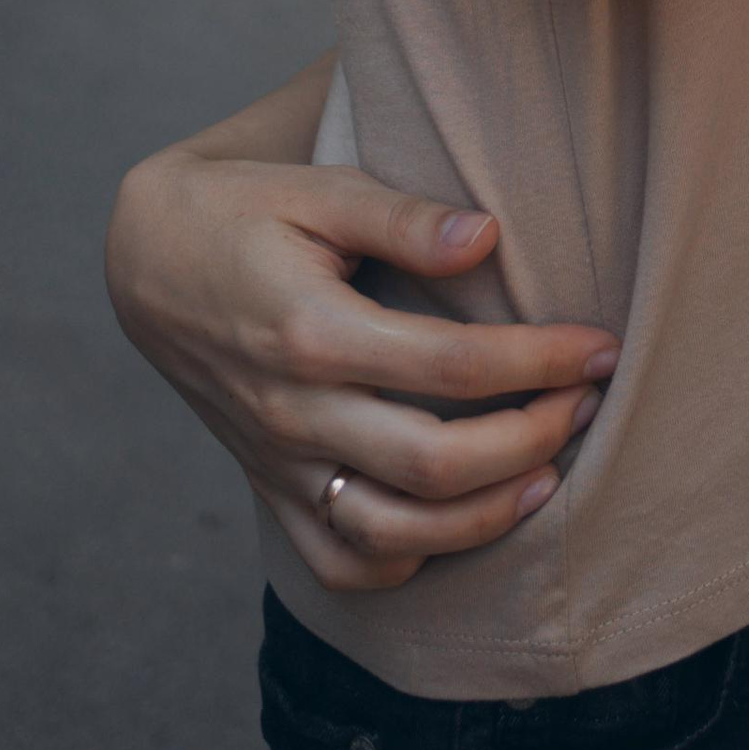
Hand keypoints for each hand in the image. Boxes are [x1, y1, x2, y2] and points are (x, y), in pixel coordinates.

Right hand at [106, 147, 617, 593]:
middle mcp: (294, 413)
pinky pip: (339, 562)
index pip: (453, 366)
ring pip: (393, 534)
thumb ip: (405, 218)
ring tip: (549, 470)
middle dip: (531, 440)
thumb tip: (489, 238)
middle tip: (586, 401)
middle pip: (434, 466)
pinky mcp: (269, 487)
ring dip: (484, 516)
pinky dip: (406, 562)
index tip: (601, 346)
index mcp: (312, 332)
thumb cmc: (247, 208)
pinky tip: (458, 523)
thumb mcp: (321, 188)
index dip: (540, 360)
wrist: (147, 261)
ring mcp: (279, 462)